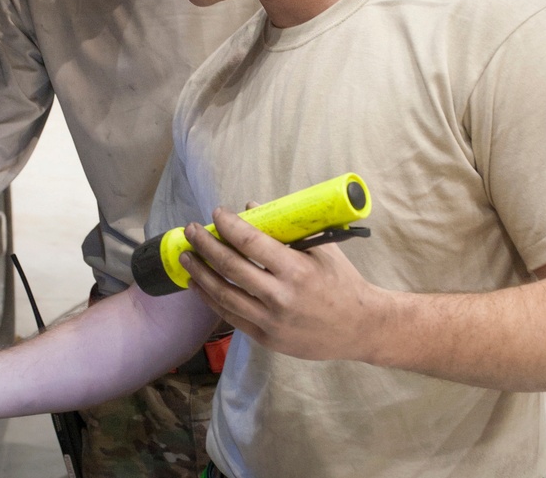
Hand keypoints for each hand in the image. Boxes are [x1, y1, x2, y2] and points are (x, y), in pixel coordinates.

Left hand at [182, 207, 385, 360]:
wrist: (360, 328)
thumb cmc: (342, 282)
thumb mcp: (322, 250)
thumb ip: (287, 230)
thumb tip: (251, 207)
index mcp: (297, 270)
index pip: (251, 243)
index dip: (229, 225)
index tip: (216, 212)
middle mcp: (281, 296)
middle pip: (231, 267)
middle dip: (205, 245)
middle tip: (191, 230)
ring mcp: (271, 321)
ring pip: (223, 294)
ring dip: (200, 273)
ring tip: (186, 256)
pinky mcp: (266, 338)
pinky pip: (230, 316)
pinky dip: (210, 298)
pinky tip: (198, 284)